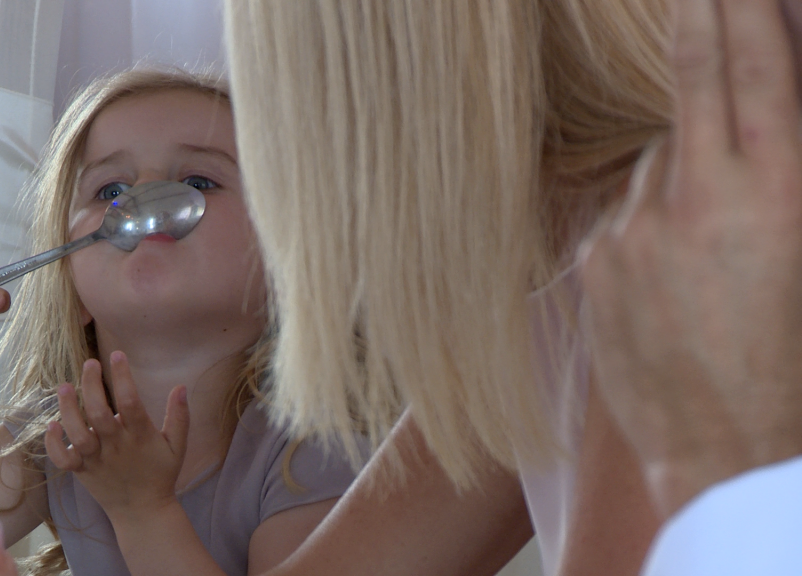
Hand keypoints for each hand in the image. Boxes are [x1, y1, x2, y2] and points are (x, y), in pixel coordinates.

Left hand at [44, 350, 190, 521]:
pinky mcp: (82, 471)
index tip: (117, 355)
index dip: (123, 376)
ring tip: (64, 386)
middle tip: (90, 363)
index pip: (130, 402)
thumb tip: (180, 386)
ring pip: (78, 434)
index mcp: (140, 436)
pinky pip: (63, 459)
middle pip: (99, 414)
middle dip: (92, 385)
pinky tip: (51, 424)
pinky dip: (53, 443)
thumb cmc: (161, 474)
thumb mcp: (178, 446)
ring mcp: (97, 460)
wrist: (142, 513)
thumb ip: (180, 416)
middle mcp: (116, 446)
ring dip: (68, 410)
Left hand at [579, 0, 801, 517]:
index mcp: (776, 195)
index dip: (737, 8)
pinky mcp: (595, 262)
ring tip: (715, 236)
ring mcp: (634, 230)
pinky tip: (675, 270)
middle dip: (697, 26)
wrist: (728, 453)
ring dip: (684, 168)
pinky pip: (626, 212)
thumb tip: (771, 109)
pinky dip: (651, 218)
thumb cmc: (797, 361)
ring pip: (658, 159)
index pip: (752, 68)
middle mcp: (697, 200)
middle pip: (692, 86)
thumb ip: (787, 169)